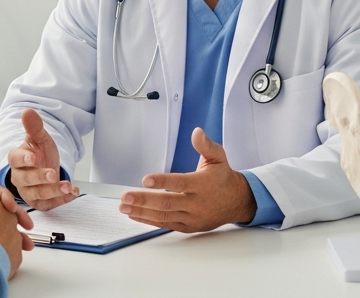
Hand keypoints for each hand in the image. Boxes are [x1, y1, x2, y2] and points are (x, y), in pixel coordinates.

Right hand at [6, 108, 78, 210]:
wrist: (44, 168)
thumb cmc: (39, 153)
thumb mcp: (40, 138)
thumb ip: (34, 127)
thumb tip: (27, 111)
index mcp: (16, 159)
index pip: (16, 159)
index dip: (24, 159)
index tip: (33, 157)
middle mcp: (19, 177)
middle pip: (27, 180)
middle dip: (40, 177)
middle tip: (53, 174)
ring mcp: (28, 192)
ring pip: (38, 194)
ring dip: (54, 191)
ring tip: (68, 186)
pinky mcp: (39, 203)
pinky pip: (48, 204)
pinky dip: (62, 200)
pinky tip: (73, 192)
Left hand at [118, 128, 256, 232]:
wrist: (237, 202)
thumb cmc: (223, 177)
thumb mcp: (218, 157)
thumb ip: (206, 145)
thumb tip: (197, 132)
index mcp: (203, 184)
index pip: (180, 183)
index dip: (163, 182)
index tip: (146, 180)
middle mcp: (196, 203)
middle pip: (167, 203)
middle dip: (144, 200)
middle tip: (125, 197)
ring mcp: (191, 217)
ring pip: (164, 216)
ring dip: (142, 212)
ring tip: (123, 207)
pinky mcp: (187, 226)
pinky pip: (166, 224)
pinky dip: (149, 220)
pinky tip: (134, 215)